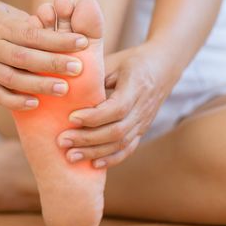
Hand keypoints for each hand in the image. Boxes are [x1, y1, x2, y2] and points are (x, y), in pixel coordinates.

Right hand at [0, 0, 88, 109]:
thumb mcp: (9, 11)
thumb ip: (31, 25)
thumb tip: (61, 35)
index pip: (32, 35)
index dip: (58, 40)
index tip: (82, 43)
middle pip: (24, 58)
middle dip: (53, 64)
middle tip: (78, 69)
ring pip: (11, 78)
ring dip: (38, 85)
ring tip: (63, 89)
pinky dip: (14, 101)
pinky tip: (34, 104)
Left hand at [57, 43, 179, 167]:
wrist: (163, 66)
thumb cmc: (132, 61)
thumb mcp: (114, 61)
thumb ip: (95, 76)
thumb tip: (66, 89)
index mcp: (137, 86)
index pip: (116, 108)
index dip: (93, 117)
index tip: (70, 118)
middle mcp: (143, 108)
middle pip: (117, 131)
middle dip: (87, 139)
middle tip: (61, 141)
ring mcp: (144, 122)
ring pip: (121, 144)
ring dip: (94, 152)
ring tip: (70, 156)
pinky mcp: (142, 130)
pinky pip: (128, 149)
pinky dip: (111, 159)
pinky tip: (93, 164)